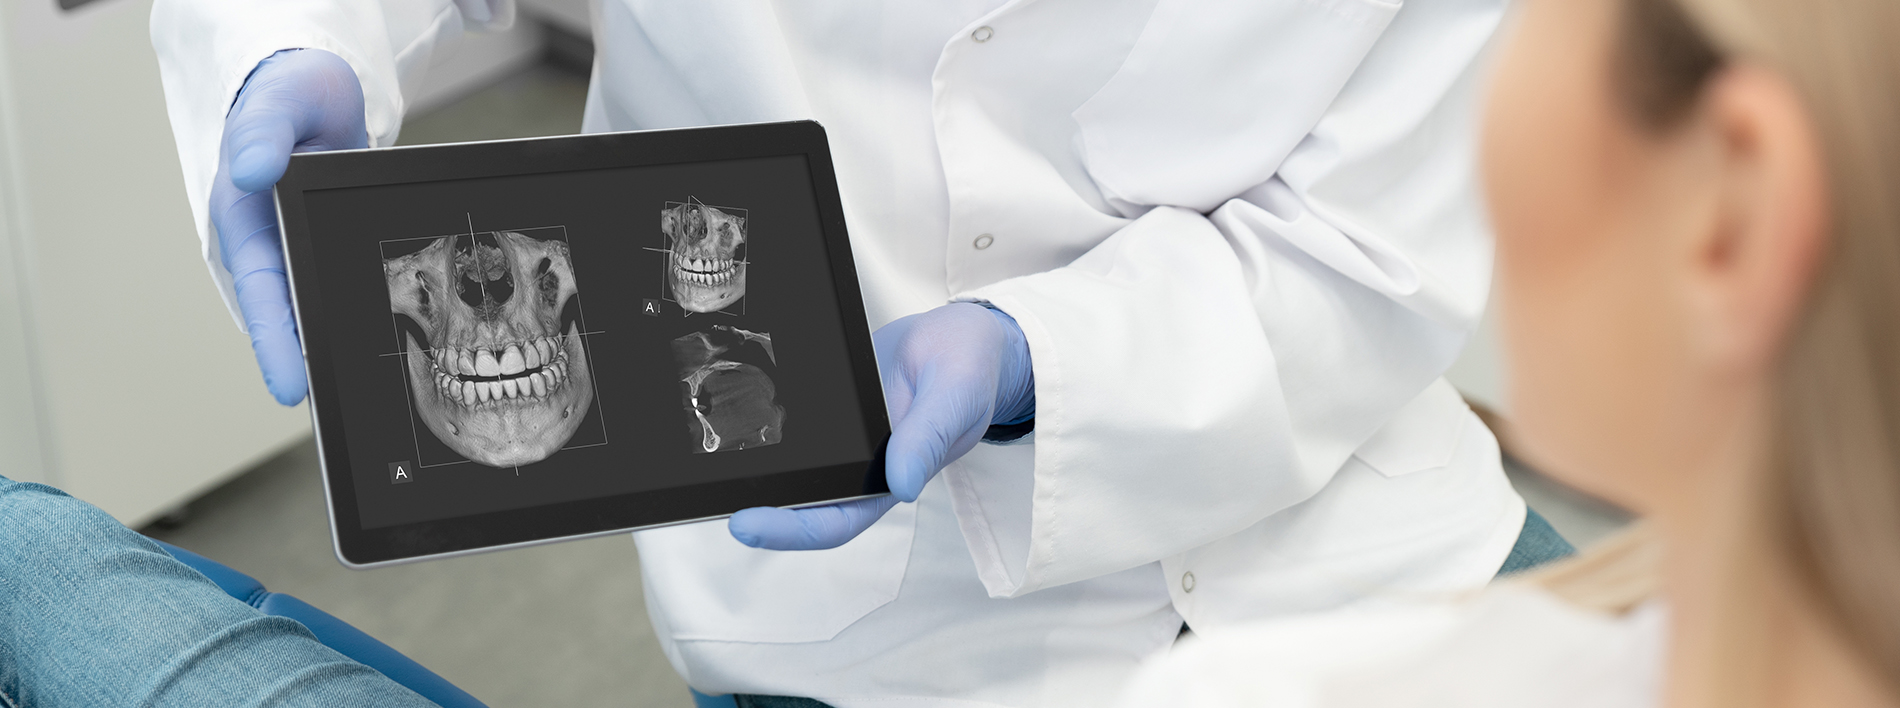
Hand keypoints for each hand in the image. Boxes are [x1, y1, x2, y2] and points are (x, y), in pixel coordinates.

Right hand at [208, 49, 366, 404]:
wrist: (313, 89)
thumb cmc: (286, 95)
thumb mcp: (277, 103)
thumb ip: (264, 130)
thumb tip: (254, 169)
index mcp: (245, 222)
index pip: (264, 295)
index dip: (276, 345)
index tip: (293, 389)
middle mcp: (272, 247)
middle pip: (294, 317)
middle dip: (313, 363)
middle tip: (343, 408)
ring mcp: (303, 252)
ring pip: (321, 310)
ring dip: (341, 346)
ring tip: (372, 392)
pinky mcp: (331, 249)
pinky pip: (347, 289)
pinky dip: (364, 314)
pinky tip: (396, 344)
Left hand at [729, 303, 1034, 549]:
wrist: (967, 337)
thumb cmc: (970, 372)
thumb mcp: (955, 398)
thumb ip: (928, 439)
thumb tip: (902, 485)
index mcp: (892, 477)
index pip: (835, 521)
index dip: (789, 531)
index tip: (744, 523)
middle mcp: (862, 466)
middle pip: (800, 501)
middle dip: (753, 504)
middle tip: (703, 492)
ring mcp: (845, 438)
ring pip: (793, 465)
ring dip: (753, 466)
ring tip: (702, 454)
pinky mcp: (832, 407)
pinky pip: (795, 422)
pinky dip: (765, 421)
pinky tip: (731, 407)